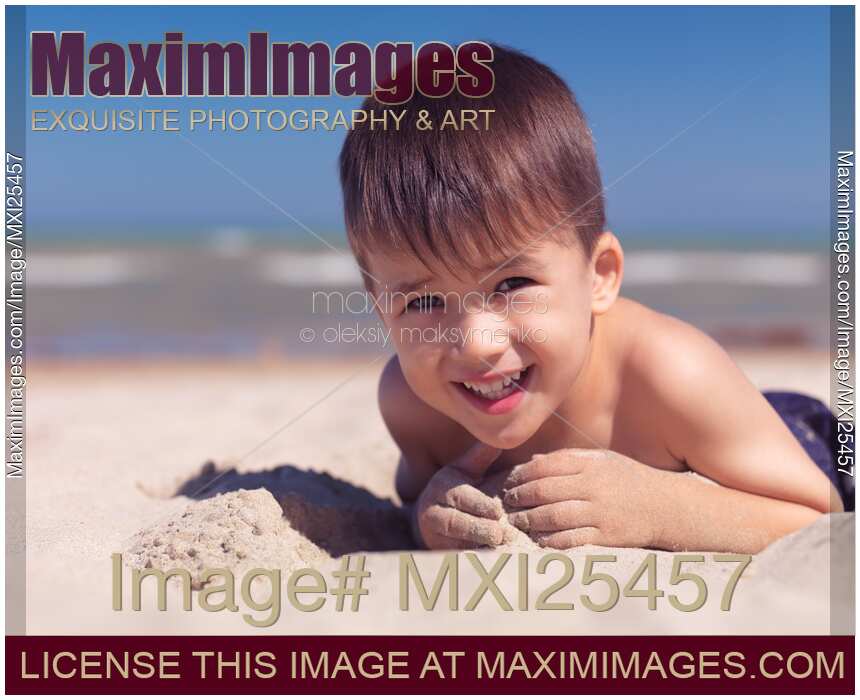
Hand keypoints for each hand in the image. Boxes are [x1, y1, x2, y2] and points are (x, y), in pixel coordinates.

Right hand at [414, 442, 505, 549]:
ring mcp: (432, 535)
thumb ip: (481, 456)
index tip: (497, 511)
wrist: (432, 517)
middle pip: (453, 522)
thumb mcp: (466, 470)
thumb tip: (497, 439)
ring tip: (497, 548)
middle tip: (499, 533)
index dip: (478, 504)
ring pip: (451, 542)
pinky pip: (452, 557)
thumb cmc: (459, 488)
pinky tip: (488, 562)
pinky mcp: (437, 553)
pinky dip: (470, 559)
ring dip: (474, 546)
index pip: (458, 496)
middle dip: (477, 528)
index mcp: (441, 487)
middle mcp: (431, 511)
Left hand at [503, 448, 666, 548]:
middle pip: (544, 491)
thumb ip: (568, 459)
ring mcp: (601, 512)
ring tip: (518, 521)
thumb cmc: (630, 480)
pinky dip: (551, 540)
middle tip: (508, 503)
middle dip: (520, 497)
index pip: (545, 465)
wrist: (668, 506)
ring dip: (529, 520)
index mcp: (591, 462)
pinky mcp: (607, 536)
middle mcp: (594, 485)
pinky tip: (540, 539)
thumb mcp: (603, 460)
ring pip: (553, 516)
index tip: (510, 481)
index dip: (521, 474)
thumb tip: (531, 462)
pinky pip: (571, 539)